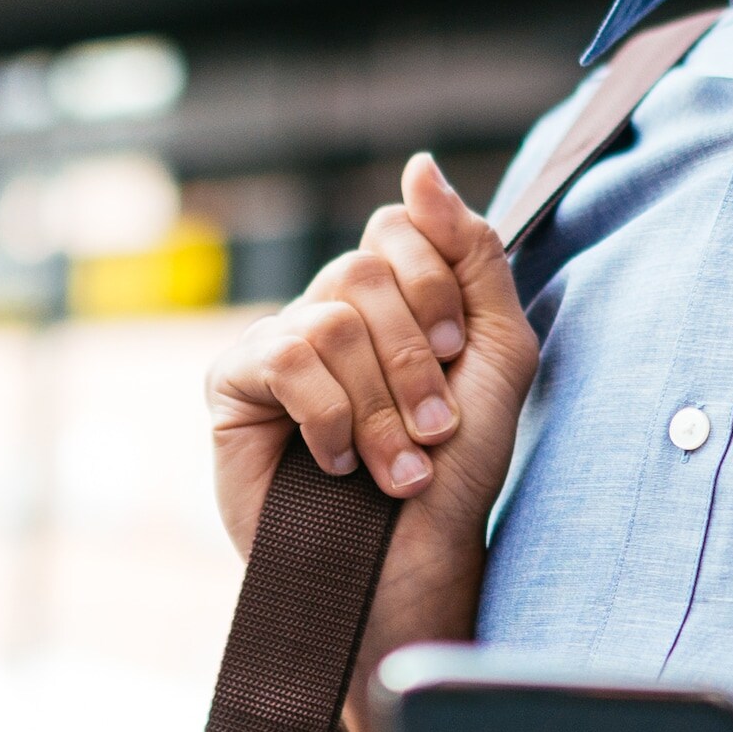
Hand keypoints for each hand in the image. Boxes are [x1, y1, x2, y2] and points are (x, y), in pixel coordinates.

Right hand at [203, 158, 535, 731]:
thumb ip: (472, 252)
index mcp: (390, 295)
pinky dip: (330, 417)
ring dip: (381, 404)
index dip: (437, 290)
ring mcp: (277, 341)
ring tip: (397, 467)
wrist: (413, 564)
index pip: (400, 228)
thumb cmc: (457, 471)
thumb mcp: (498, 350)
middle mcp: (329, 308)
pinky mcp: (234, 386)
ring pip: (331, 317)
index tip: (459, 358)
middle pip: (366, 271)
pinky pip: (286, 357)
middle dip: (416, 360)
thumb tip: (418, 167)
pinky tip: (336, 463)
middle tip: (434, 429)